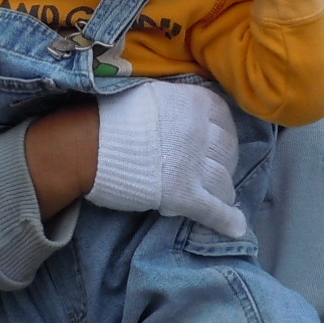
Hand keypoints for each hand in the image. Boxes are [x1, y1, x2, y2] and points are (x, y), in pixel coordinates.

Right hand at [92, 81, 245, 237]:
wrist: (87, 145)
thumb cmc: (109, 116)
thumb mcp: (151, 95)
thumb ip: (176, 103)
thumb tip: (186, 112)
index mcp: (194, 103)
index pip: (224, 119)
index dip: (224, 134)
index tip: (218, 143)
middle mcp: (201, 132)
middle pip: (227, 151)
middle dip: (225, 163)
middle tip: (216, 171)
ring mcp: (195, 165)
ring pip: (224, 182)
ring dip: (224, 191)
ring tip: (221, 198)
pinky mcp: (185, 195)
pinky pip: (214, 210)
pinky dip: (227, 220)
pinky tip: (236, 227)